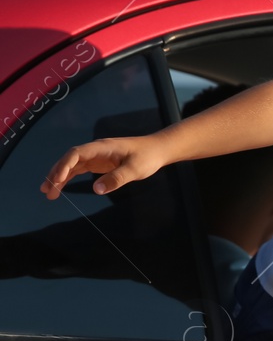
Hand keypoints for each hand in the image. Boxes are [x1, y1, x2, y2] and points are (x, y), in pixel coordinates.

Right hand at [40, 134, 169, 199]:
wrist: (158, 150)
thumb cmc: (148, 157)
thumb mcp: (135, 169)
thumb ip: (117, 178)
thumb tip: (96, 189)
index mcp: (102, 147)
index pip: (76, 153)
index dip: (65, 165)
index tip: (57, 179)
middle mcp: (95, 150)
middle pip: (70, 159)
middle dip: (56, 173)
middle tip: (46, 190)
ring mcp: (96, 156)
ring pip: (72, 165)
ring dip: (60, 177)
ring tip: (49, 193)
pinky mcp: (99, 163)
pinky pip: (79, 169)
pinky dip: (69, 177)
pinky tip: (61, 186)